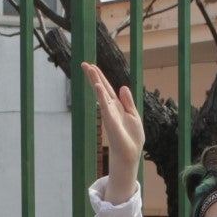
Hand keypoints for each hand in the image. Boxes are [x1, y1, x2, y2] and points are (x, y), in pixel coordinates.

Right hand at [81, 62, 144, 203]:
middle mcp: (111, 108)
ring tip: (89, 69)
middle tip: (84, 64)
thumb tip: (122, 86)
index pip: (107, 88)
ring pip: (101, 94)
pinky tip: (97, 86)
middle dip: (93, 76)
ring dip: (95, 81)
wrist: (130, 153)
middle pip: (101, 88)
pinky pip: (105, 105)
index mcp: (117, 105)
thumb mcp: (133, 115)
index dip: (100, 77)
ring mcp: (109, 113)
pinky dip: (101, 96)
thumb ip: (128, 101)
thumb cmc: (132, 137)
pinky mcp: (110, 120)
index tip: (92, 66)